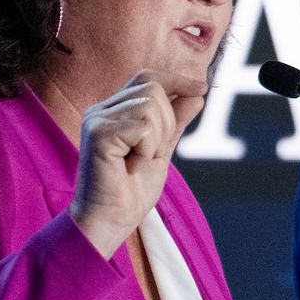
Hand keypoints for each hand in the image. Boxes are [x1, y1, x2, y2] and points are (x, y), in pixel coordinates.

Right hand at [68, 69, 209, 257]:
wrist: (112, 221)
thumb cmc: (131, 190)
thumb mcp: (162, 149)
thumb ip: (176, 121)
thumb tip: (198, 93)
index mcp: (113, 110)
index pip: (148, 78)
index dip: (177, 79)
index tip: (203, 87)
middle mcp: (101, 110)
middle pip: (153, 88)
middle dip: (168, 122)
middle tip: (153, 153)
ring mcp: (97, 120)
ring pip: (150, 106)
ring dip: (157, 138)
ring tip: (138, 161)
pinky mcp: (98, 134)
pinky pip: (142, 127)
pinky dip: (147, 149)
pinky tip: (131, 166)